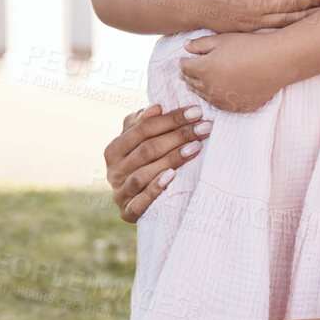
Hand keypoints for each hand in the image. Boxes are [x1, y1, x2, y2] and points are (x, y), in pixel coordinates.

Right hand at [103, 102, 211, 222]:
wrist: (139, 205)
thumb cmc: (145, 166)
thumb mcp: (140, 143)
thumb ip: (144, 124)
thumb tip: (156, 106)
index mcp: (114, 149)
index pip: (143, 128)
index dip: (171, 119)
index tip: (197, 111)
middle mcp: (114, 170)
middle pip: (147, 149)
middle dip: (179, 135)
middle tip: (205, 127)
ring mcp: (120, 192)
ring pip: (144, 173)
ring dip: (172, 158)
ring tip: (196, 147)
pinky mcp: (127, 213)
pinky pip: (141, 201)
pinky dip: (155, 188)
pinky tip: (173, 176)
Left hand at [179, 30, 295, 112]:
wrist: (276, 62)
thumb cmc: (249, 46)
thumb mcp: (222, 40)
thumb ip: (200, 44)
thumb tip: (185, 47)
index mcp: (203, 69)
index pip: (184, 67)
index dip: (184, 61)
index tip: (187, 59)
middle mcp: (209, 88)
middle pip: (191, 83)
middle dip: (189, 76)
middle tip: (187, 72)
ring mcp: (223, 100)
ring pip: (203, 96)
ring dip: (200, 88)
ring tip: (198, 83)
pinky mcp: (236, 107)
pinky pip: (220, 105)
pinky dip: (215, 99)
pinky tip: (216, 93)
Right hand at [198, 0, 319, 31]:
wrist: (195, 3)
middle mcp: (255, 3)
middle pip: (289, 3)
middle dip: (310, 1)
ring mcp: (253, 20)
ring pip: (285, 19)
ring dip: (305, 16)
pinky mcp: (249, 31)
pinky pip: (274, 29)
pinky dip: (290, 27)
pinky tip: (301, 26)